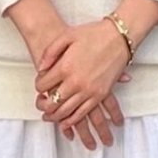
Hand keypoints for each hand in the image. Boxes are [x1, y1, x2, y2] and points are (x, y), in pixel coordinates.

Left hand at [36, 19, 131, 142]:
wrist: (119, 37)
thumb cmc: (93, 34)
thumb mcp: (67, 36)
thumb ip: (50, 52)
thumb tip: (41, 68)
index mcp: (65, 67)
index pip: (43, 85)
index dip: (38, 85)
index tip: (40, 84)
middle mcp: (75, 82)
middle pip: (52, 103)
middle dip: (43, 105)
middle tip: (40, 104)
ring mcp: (88, 90)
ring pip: (65, 112)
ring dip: (54, 117)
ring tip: (48, 116)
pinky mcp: (100, 95)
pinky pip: (82, 113)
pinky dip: (71, 121)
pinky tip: (65, 122)